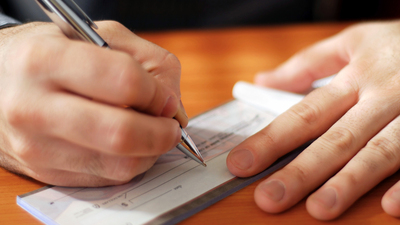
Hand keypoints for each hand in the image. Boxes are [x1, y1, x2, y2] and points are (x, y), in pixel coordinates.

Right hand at [0, 21, 186, 186]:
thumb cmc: (50, 56)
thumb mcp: (94, 35)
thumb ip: (145, 61)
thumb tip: (172, 106)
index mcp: (45, 60)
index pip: (123, 81)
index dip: (156, 93)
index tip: (164, 98)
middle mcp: (34, 107)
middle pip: (121, 133)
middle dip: (162, 133)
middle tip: (170, 126)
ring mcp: (37, 147)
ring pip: (119, 164)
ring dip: (150, 151)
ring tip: (150, 133)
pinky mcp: (47, 173)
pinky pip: (107, 177)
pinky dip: (130, 163)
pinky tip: (126, 144)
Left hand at [227, 21, 399, 218]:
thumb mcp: (353, 42)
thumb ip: (307, 64)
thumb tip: (262, 81)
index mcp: (355, 78)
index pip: (304, 114)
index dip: (271, 140)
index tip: (241, 163)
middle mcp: (383, 97)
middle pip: (336, 138)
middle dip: (301, 171)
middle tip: (269, 199)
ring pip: (379, 152)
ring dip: (350, 182)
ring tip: (319, 209)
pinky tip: (391, 206)